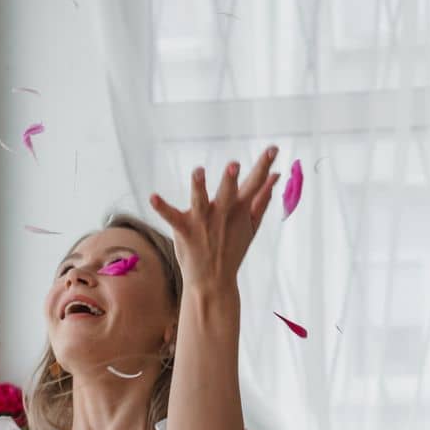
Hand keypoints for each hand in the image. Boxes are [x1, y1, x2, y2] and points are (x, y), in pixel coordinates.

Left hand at [149, 146, 280, 293]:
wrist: (213, 281)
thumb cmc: (232, 249)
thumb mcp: (251, 225)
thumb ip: (262, 199)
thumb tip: (276, 176)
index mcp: (240, 209)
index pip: (255, 184)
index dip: (264, 166)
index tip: (273, 148)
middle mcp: (222, 213)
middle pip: (228, 192)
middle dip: (230, 180)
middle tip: (234, 165)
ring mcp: (203, 222)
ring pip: (200, 201)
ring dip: (199, 186)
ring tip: (198, 172)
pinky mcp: (184, 230)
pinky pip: (171, 217)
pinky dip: (162, 208)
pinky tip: (153, 197)